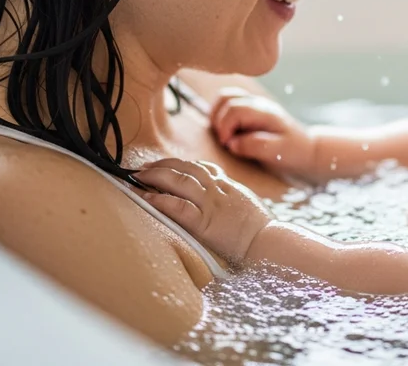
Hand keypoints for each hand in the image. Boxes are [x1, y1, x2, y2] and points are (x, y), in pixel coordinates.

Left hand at [138, 158, 272, 262]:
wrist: (269, 242)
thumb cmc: (263, 229)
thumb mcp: (250, 205)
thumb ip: (235, 198)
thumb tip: (228, 201)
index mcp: (230, 186)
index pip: (203, 168)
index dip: (183, 164)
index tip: (169, 164)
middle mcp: (218, 190)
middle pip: (187, 168)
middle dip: (164, 165)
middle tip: (145, 166)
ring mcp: (211, 204)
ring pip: (179, 181)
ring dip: (156, 176)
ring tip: (138, 176)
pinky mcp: (204, 223)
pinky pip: (178, 207)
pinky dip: (160, 200)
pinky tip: (146, 197)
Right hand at [209, 89, 317, 179]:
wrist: (309, 149)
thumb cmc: (295, 152)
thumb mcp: (279, 153)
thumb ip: (256, 146)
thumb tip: (232, 143)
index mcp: (265, 112)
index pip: (235, 110)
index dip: (224, 127)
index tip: (227, 145)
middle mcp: (258, 104)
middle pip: (226, 97)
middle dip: (218, 120)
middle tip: (224, 141)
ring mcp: (254, 104)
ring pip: (225, 96)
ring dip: (217, 114)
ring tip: (222, 134)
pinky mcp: (251, 110)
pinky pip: (229, 103)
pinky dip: (221, 114)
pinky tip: (227, 131)